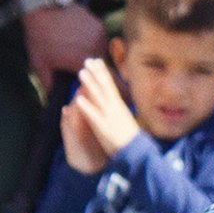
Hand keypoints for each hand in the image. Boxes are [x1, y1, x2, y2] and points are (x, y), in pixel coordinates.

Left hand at [20, 0, 109, 83]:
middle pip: (101, 67)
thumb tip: (51, 99)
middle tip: (78, 66)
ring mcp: (99, 35)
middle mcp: (96, 49)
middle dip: (92, 70)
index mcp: (83, 62)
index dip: (97, 86)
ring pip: (102, 51)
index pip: (98, 81)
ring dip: (93, 54)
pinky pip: (100, 38)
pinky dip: (92, 41)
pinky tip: (78, 37)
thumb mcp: (40, 64)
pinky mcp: (98, 24)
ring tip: (76, 50)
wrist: (42, 7)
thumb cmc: (40, 37)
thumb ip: (48, 85)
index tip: (94, 88)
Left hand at [58, 57, 136, 175]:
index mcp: (118, 106)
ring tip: (81, 72)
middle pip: (104, 87)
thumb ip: (117, 109)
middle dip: (96, 73)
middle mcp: (114, 108)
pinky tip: (78, 99)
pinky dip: (86, 106)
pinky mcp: (103, 127)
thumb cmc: (130, 138)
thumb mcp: (124, 119)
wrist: (135, 152)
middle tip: (88, 60)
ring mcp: (108, 116)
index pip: (110, 85)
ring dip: (90, 84)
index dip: (103, 72)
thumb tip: (114, 101)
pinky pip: (93, 115)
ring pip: (98, 96)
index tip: (97, 61)